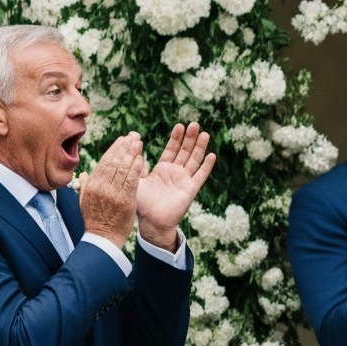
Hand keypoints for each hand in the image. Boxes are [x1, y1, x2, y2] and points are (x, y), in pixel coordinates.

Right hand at [78, 133, 143, 242]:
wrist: (103, 238)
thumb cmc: (95, 219)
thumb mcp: (85, 200)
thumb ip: (86, 185)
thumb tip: (84, 173)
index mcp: (92, 184)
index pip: (104, 162)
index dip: (114, 149)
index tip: (123, 139)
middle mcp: (101, 186)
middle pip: (114, 162)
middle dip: (125, 147)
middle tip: (134, 136)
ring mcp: (112, 193)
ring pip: (123, 169)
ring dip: (132, 154)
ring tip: (139, 143)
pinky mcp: (124, 200)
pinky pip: (131, 181)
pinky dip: (136, 169)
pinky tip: (141, 160)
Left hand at [134, 123, 215, 249]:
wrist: (151, 221)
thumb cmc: (141, 203)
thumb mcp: (135, 179)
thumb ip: (137, 164)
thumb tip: (134, 145)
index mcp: (162, 169)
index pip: (171, 149)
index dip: (176, 138)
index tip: (179, 125)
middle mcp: (175, 172)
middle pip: (185, 151)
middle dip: (190, 138)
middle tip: (194, 124)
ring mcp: (184, 180)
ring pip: (194, 160)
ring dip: (200, 147)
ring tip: (204, 133)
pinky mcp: (191, 189)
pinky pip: (200, 176)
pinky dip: (206, 166)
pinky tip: (212, 155)